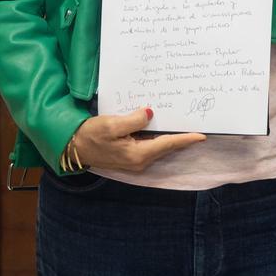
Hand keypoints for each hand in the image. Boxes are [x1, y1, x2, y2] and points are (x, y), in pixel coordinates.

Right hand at [64, 108, 204, 171]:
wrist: (73, 147)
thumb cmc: (91, 135)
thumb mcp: (111, 124)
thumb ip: (133, 120)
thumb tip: (150, 113)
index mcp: (138, 155)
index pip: (168, 144)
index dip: (185, 139)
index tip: (202, 135)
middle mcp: (140, 161)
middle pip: (166, 147)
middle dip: (181, 138)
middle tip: (196, 126)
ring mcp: (135, 161)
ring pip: (159, 147)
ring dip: (171, 138)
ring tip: (184, 125)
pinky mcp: (130, 157)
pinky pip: (150, 147)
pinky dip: (159, 138)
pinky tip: (162, 128)